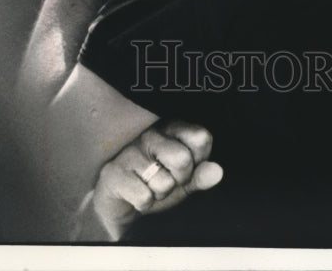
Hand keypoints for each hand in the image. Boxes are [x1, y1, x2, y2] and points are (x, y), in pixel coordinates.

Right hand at [77, 118, 222, 240]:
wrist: (120, 203)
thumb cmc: (155, 184)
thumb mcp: (183, 181)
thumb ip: (201, 175)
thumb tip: (217, 171)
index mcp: (172, 129)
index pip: (201, 138)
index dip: (199, 160)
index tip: (187, 168)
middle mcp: (151, 135)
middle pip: (183, 159)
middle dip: (179, 180)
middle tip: (167, 180)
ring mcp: (131, 152)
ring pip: (164, 182)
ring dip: (160, 194)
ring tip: (149, 186)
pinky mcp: (114, 172)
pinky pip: (144, 197)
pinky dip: (144, 203)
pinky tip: (135, 194)